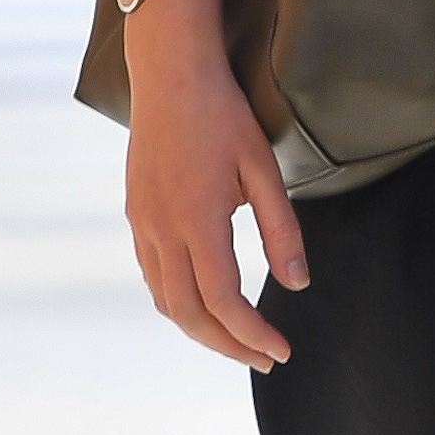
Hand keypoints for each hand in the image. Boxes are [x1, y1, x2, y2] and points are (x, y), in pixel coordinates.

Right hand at [124, 0, 306, 372]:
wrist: (170, 75)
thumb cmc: (224, 115)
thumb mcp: (263, 167)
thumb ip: (281, 229)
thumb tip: (298, 284)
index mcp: (197, 223)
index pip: (223, 302)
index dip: (252, 334)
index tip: (280, 350)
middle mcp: (162, 233)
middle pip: (189, 315)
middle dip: (227, 346)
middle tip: (263, 359)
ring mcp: (143, 226)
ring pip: (166, 302)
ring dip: (200, 329)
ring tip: (237, 339)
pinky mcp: (136, 216)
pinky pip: (153, 277)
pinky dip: (178, 302)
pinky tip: (202, 301)